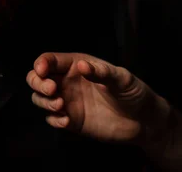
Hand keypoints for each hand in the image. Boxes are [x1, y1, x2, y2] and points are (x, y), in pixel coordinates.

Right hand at [26, 52, 166, 143]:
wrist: (144, 121)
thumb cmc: (134, 92)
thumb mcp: (122, 78)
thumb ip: (102, 72)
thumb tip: (82, 66)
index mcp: (77, 65)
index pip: (50, 60)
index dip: (42, 63)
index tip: (43, 71)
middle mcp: (67, 82)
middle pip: (37, 78)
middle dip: (37, 82)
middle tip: (51, 90)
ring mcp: (67, 101)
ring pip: (40, 98)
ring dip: (43, 101)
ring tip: (60, 106)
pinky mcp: (70, 120)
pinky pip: (51, 119)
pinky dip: (53, 120)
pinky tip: (66, 121)